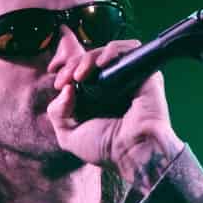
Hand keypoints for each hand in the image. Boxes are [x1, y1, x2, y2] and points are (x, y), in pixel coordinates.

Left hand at [46, 38, 181, 172]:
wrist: (133, 153)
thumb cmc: (106, 149)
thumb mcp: (68, 135)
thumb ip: (57, 112)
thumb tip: (66, 87)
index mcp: (96, 98)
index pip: (79, 71)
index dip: (66, 71)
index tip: (58, 83)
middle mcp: (113, 86)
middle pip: (90, 59)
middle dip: (73, 64)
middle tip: (66, 78)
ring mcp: (129, 78)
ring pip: (108, 52)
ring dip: (89, 57)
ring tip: (80, 74)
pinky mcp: (146, 73)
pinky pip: (131, 49)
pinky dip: (113, 50)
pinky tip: (101, 64)